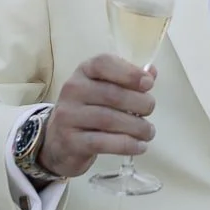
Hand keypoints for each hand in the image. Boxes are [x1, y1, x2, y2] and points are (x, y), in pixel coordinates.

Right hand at [39, 54, 156, 178]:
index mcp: (84, 71)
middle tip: (150, 111)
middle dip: (139, 103)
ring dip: (136, 127)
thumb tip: (152, 72)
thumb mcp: (105, 88)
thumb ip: (129, 79)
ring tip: (148, 132)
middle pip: (112, 94)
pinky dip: (126, 145)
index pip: (104, 63)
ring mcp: (69, 116)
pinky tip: (140, 146)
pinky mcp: (70, 141)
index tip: (149, 84)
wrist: (58, 141)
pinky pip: (102, 143)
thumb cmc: (89, 109)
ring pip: (108, 119)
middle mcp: (73, 90)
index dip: (129, 72)